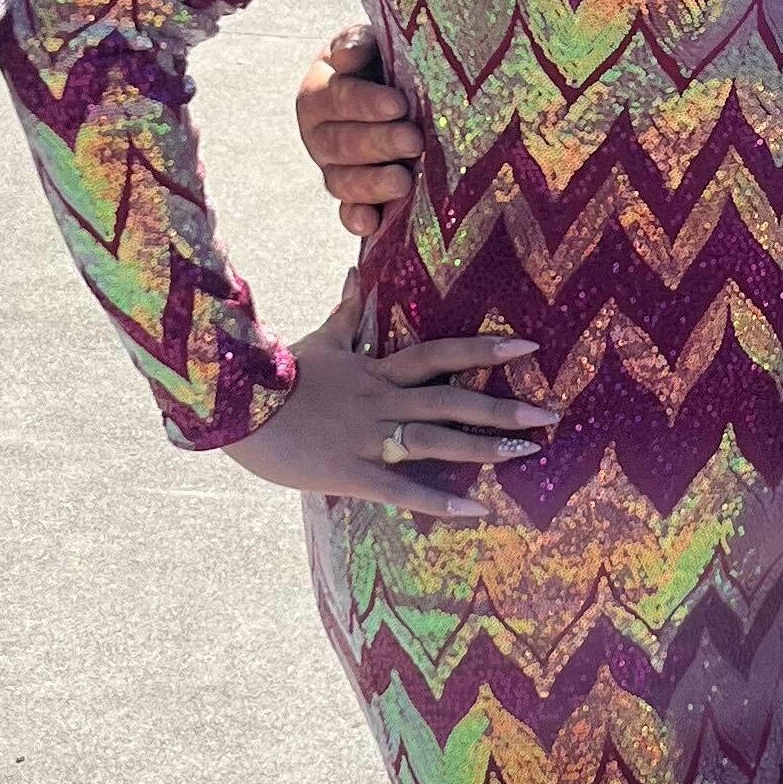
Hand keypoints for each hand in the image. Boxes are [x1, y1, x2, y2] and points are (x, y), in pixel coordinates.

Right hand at [222, 303, 553, 519]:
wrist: (231, 410)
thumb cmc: (277, 377)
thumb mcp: (319, 341)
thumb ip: (348, 313)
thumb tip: (358, 272)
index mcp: (377, 372)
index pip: (440, 355)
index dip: (484, 351)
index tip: (528, 348)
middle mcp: (381, 402)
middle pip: (452, 401)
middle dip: (504, 408)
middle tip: (551, 415)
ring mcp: (367, 438)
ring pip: (436, 441)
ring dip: (485, 449)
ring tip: (527, 454)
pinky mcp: (350, 473)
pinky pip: (402, 490)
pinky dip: (439, 501)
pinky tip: (476, 511)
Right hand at [297, 24, 421, 235]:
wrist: (403, 91)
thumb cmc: (387, 63)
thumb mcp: (373, 44)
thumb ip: (358, 44)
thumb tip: (348, 56)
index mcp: (320, 91)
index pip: (336, 98)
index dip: (364, 103)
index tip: (398, 104)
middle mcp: (320, 133)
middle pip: (340, 143)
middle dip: (378, 143)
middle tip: (413, 140)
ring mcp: (334, 169)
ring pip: (342, 181)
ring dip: (371, 184)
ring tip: (403, 180)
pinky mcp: (353, 198)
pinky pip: (348, 213)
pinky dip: (357, 220)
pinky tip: (371, 224)